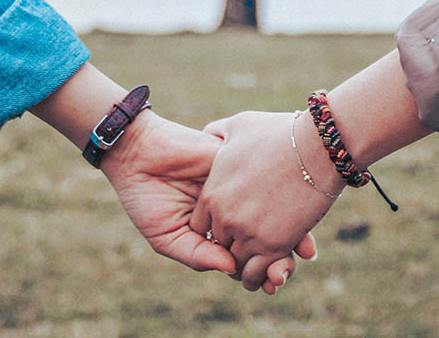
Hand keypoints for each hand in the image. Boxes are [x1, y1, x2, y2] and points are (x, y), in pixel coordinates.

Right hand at [29, 62, 313, 292]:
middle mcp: (234, 209)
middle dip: (281, 257)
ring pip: (275, 211)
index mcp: (217, 230)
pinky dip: (285, 200)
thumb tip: (232, 269)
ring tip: (301, 252)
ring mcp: (241, 187)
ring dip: (291, 232)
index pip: (246, 255)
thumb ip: (197, 254)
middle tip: (287, 272)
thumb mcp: (167, 236)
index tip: (273, 284)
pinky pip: (270, 182)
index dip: (261, 271)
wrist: (138, 154)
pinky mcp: (242, 164)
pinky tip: (294, 217)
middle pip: (266, 236)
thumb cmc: (146, 198)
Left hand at [192, 110, 342, 290]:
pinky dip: (261, 277)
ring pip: (236, 264)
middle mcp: (225, 217)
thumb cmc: (281, 132)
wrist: (318, 146)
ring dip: (245, 267)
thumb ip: (217, 133)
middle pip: (218, 246)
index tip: (230, 226)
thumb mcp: (239, 126)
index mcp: (212, 193)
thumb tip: (209, 134)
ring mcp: (248, 233)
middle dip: (230, 247)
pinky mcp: (274, 245)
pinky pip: (257, 273)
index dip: (214, 228)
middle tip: (245, 247)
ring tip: (257, 264)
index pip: (200, 227)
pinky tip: (270, 273)